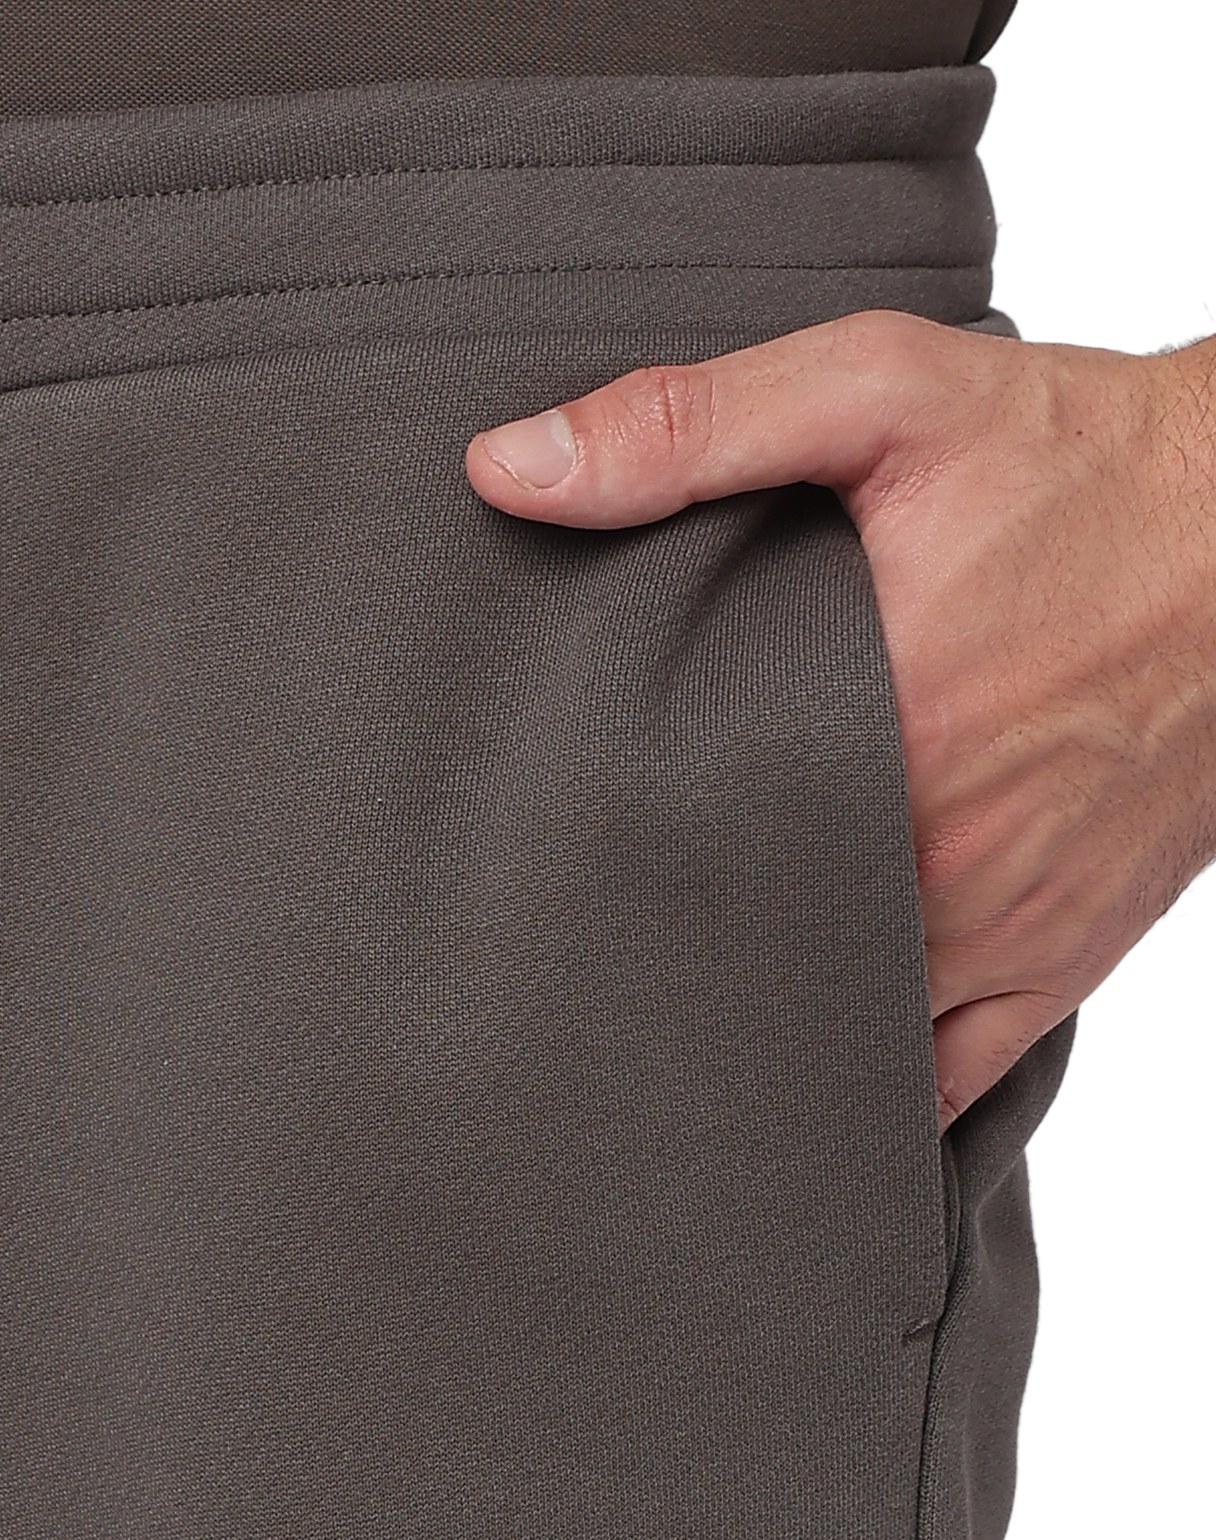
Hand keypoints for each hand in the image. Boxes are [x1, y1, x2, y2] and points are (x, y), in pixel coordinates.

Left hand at [466, 313, 1215, 1124]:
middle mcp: (929, 855)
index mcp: (865, 727)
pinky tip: (792, 1080)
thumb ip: (690, 428)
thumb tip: (511, 469)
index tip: (527, 857)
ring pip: (827, 1028)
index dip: (587, 861)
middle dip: (659, 945)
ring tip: (663, 1004)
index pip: (669, 843)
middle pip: (738, 947)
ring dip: (750, 1017)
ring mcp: (992, 931)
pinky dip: (866, 1089)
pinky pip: (940, 1081)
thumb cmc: (1085, 462)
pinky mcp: (1050, 967)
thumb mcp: (884, 394)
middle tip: (575, 937)